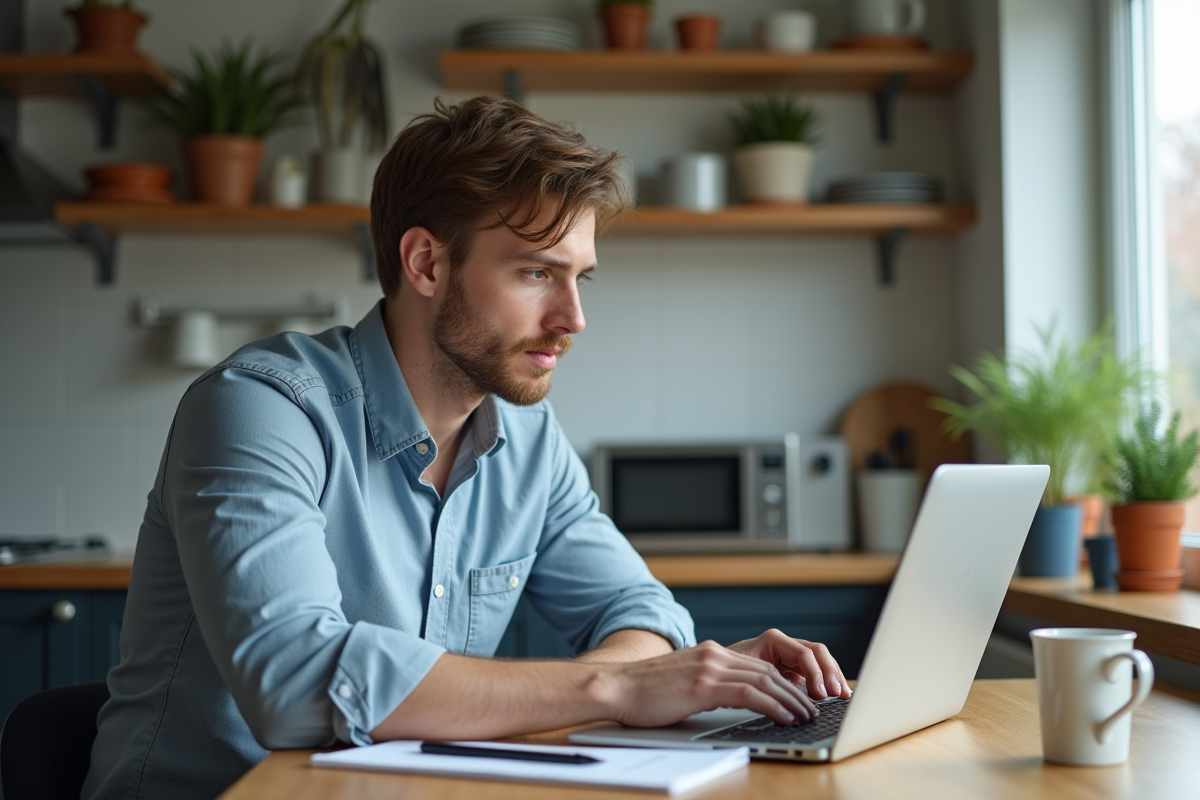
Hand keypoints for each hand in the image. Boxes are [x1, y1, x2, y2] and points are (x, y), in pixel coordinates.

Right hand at [602, 640, 818, 727]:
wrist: (614, 687)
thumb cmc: (643, 693)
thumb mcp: (683, 683)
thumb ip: (708, 685)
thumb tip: (730, 702)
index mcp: (710, 653)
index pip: (759, 666)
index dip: (784, 684)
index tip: (800, 700)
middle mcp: (714, 654)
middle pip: (768, 671)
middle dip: (795, 692)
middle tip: (811, 711)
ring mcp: (708, 667)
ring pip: (764, 681)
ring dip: (790, 700)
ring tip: (805, 717)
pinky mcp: (702, 684)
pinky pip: (748, 694)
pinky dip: (772, 705)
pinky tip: (783, 717)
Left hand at [727, 629, 850, 700]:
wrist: (708, 674)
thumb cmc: (719, 673)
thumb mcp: (737, 678)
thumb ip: (760, 684)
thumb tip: (780, 701)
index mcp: (772, 641)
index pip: (804, 653)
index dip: (815, 674)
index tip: (819, 694)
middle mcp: (782, 646)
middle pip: (817, 653)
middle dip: (830, 673)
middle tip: (836, 695)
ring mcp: (788, 657)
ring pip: (819, 661)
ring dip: (832, 677)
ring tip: (841, 696)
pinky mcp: (790, 670)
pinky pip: (813, 672)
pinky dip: (825, 682)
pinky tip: (832, 696)